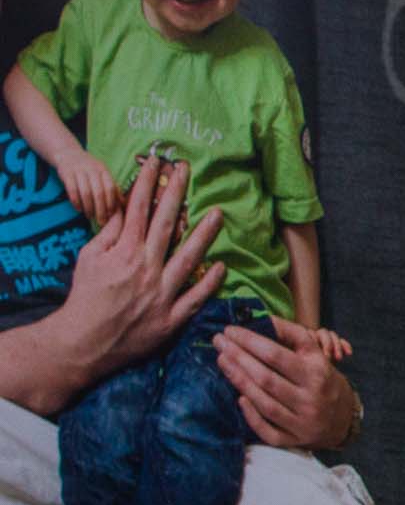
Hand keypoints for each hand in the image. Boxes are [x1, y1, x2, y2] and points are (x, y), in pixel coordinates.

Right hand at [58, 151, 119, 225]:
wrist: (68, 154)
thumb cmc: (89, 168)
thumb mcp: (102, 174)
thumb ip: (112, 187)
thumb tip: (124, 204)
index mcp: (104, 170)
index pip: (110, 188)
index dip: (112, 203)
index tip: (112, 215)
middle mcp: (93, 170)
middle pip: (99, 192)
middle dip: (101, 209)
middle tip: (101, 221)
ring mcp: (79, 171)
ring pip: (86, 193)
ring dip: (88, 207)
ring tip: (90, 216)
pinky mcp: (66, 174)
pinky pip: (72, 190)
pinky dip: (76, 202)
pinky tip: (78, 209)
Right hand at [60, 154, 224, 379]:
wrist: (82, 342)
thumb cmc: (84, 297)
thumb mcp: (88, 259)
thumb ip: (108, 234)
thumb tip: (124, 210)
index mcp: (124, 253)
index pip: (139, 210)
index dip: (148, 183)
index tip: (157, 161)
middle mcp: (145, 268)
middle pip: (166, 224)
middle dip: (176, 193)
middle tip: (187, 169)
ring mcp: (161, 293)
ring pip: (188, 258)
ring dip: (204, 234)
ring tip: (218, 213)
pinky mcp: (171, 317)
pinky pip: (195, 298)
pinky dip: (209, 282)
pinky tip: (222, 266)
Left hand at [217, 316, 356, 448]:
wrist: (343, 418)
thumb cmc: (322, 379)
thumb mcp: (317, 355)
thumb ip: (293, 337)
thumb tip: (263, 320)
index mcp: (317, 372)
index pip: (277, 354)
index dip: (251, 341)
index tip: (231, 330)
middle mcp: (310, 397)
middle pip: (266, 377)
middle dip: (238, 357)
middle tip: (218, 341)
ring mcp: (301, 421)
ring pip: (263, 402)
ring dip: (238, 380)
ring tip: (222, 360)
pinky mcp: (293, 440)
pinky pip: (266, 429)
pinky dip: (250, 414)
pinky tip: (238, 397)